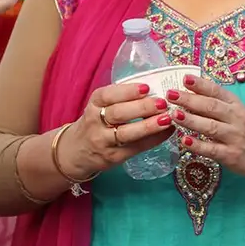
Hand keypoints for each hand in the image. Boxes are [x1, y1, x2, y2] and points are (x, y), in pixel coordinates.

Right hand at [58, 82, 175, 179]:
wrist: (77, 151)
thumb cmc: (95, 123)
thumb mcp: (99, 107)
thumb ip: (120, 99)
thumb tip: (154, 89)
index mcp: (93, 104)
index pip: (108, 95)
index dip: (128, 91)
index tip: (146, 87)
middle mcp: (95, 123)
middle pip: (118, 114)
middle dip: (142, 107)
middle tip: (162, 102)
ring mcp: (104, 142)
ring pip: (127, 133)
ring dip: (149, 126)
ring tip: (167, 118)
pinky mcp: (114, 157)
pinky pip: (136, 148)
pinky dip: (154, 139)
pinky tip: (167, 132)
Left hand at [166, 74, 244, 177]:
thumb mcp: (238, 112)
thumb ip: (217, 103)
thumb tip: (190, 90)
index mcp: (236, 105)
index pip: (217, 91)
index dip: (200, 84)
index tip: (184, 78)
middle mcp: (236, 118)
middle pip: (211, 106)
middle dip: (189, 100)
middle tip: (171, 95)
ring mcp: (234, 137)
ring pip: (210, 127)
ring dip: (191, 120)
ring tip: (174, 115)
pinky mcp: (231, 156)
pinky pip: (212, 149)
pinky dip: (198, 145)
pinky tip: (184, 141)